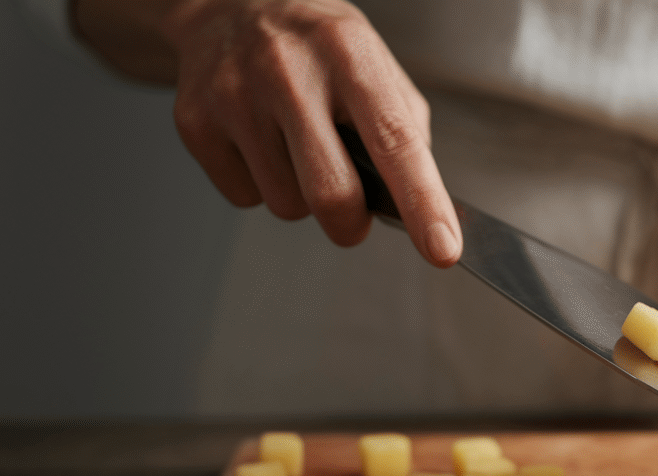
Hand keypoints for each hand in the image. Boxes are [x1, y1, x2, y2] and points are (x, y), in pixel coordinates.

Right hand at [79, 0, 459, 264]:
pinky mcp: (195, 120)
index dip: (423, 203)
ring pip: (287, 205)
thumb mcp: (375, 65)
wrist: (231, 3)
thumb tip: (419, 203)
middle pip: (332, 194)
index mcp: (348, 53)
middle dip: (350, 223)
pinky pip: (245, 198)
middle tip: (352, 211)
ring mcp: (235, 94)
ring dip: (303, 198)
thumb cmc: (318, 47)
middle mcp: (288, 70)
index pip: (394, 141)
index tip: (442, 250)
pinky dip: (261, 186)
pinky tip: (261, 143)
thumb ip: (403, 131)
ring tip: (297, 148)